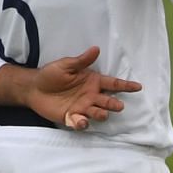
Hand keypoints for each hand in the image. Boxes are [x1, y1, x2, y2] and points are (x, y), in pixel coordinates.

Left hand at [25, 47, 141, 130]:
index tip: (138, 87)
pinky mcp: (72, 117)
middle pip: (108, 101)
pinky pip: (80, 122)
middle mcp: (91, 96)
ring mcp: (82, 108)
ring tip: (102, 114)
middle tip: (119, 106)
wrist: (34, 88)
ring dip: (101, 114)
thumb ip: (81, 61)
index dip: (126, 86)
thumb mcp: (66, 65)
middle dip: (114, 104)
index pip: (113, 84)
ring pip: (98, 113)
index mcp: (93, 82)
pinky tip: (81, 121)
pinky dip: (82, 123)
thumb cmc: (51, 74)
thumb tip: (96, 49)